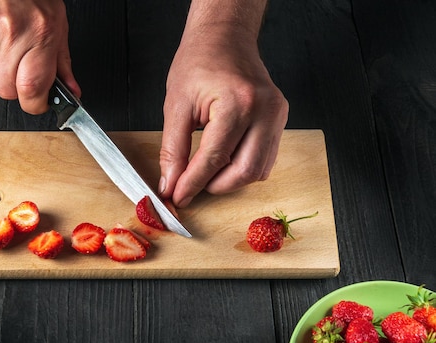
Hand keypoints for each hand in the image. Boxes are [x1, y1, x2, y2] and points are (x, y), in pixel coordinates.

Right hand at [0, 0, 80, 113]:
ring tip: (0, 36)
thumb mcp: (55, 22)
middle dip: (13, 82)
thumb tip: (71, 92)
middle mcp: (11, 33)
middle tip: (17, 58)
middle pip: (7, 89)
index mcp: (40, 33)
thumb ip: (61, 62)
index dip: (34, 103)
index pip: (32, 89)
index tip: (37, 102)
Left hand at [159, 2, 288, 207]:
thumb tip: (170, 183)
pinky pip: (265, 159)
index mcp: (237, 103)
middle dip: (214, 186)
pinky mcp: (280, 119)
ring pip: (258, 170)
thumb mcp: (176, 105)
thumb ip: (173, 150)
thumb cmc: (200, 61)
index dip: (193, 183)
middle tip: (190, 186)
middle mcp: (264, 110)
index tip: (177, 196)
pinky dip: (243, 168)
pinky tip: (224, 161)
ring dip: (229, 180)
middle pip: (243, 171)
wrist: (224, 38)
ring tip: (205, 173)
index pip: (214, 158)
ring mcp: (277, 115)